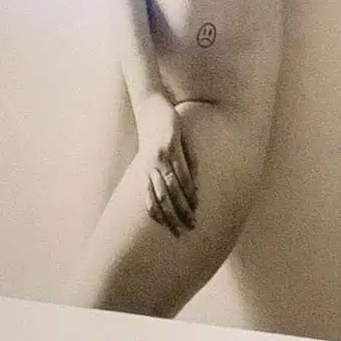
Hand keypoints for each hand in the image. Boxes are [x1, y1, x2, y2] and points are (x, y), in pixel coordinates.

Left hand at [146, 102, 201, 234]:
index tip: (172, 231)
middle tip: (185, 231)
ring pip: (171, 187)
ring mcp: (158, 158)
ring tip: (193, 217)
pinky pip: (181, 168)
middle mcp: (150, 168)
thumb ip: (173, 171)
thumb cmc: (156, 134)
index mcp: (146, 172)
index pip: (151, 201)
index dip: (161, 217)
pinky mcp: (168, 146)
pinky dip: (188, 183)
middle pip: (161, 198)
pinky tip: (195, 194)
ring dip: (182, 204)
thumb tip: (191, 189)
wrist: (151, 108)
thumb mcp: (161, 154)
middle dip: (173, 217)